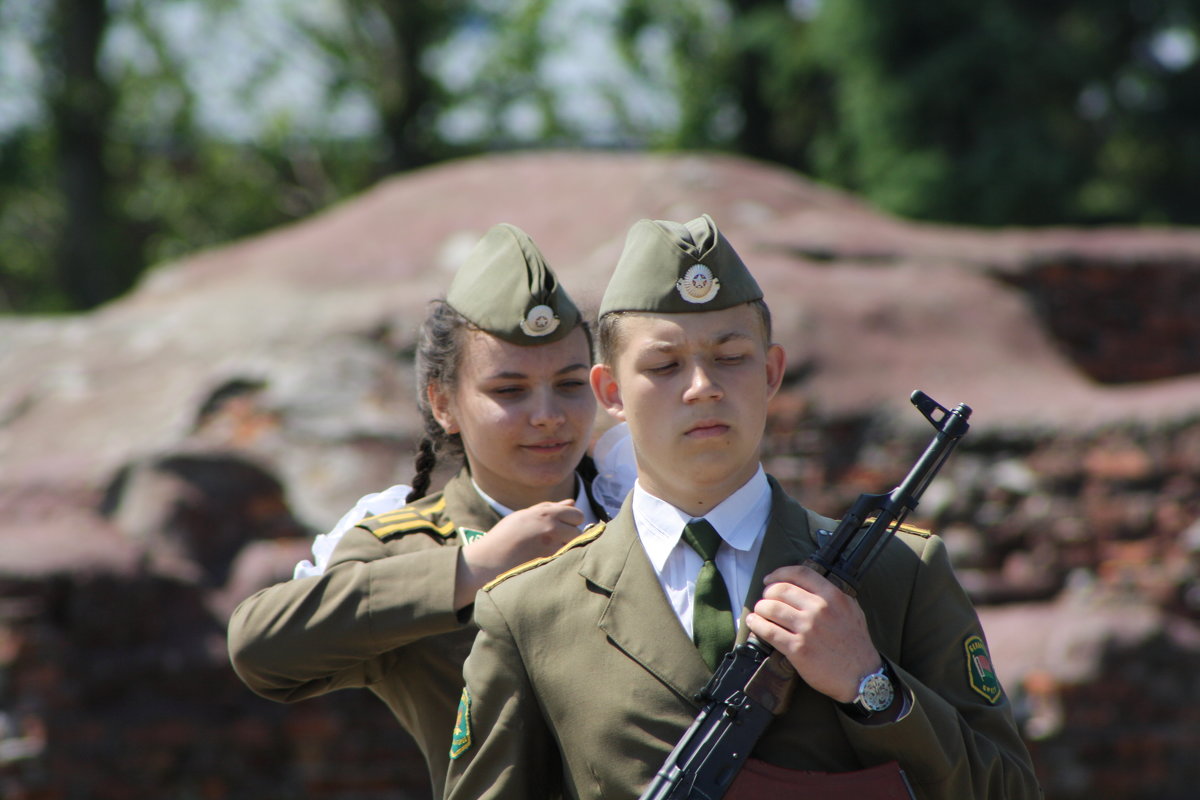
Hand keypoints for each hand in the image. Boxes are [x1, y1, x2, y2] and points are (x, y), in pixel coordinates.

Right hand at [453, 500, 584, 608]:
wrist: (488, 561)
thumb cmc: (504, 536)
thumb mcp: (525, 516)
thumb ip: (550, 508)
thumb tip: (572, 502)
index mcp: (546, 513)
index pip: (577, 514)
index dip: (571, 520)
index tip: (562, 526)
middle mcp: (552, 528)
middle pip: (579, 530)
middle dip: (571, 535)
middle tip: (556, 540)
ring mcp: (552, 547)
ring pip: (574, 546)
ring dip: (567, 548)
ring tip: (549, 551)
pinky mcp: (551, 563)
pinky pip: (566, 559)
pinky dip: (561, 559)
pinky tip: (547, 560)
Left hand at [744, 564, 881, 702]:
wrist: (862, 677)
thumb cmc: (856, 644)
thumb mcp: (852, 610)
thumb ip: (832, 596)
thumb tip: (809, 586)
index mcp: (833, 597)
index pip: (800, 574)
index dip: (780, 573)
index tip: (770, 579)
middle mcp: (819, 609)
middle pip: (780, 590)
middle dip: (767, 593)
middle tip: (765, 600)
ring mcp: (807, 629)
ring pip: (771, 608)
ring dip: (760, 608)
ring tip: (759, 612)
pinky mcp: (797, 649)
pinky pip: (769, 631)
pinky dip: (757, 625)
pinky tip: (754, 623)